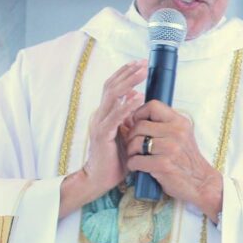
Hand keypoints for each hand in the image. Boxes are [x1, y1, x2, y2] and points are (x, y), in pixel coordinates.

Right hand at [59, 60, 145, 217]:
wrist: (99, 179)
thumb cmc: (115, 158)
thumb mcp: (125, 134)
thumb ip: (128, 117)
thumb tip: (138, 98)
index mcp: (105, 113)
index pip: (113, 87)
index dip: (125, 74)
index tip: (139, 64)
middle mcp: (100, 115)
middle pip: (112, 86)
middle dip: (128, 73)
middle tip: (143, 63)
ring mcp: (100, 124)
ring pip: (112, 97)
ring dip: (128, 83)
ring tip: (142, 73)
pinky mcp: (102, 135)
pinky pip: (114, 117)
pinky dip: (126, 106)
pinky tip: (138, 98)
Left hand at [126, 100, 223, 221]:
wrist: (200, 182)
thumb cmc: (186, 159)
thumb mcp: (180, 136)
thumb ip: (160, 125)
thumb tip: (129, 120)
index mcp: (180, 122)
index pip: (153, 106)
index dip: (139, 113)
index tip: (137, 124)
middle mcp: (176, 132)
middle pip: (139, 125)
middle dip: (131, 136)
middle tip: (134, 146)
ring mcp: (170, 148)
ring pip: (135, 143)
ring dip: (130, 152)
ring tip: (136, 156)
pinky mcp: (163, 165)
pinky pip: (136, 160)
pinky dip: (133, 165)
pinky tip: (138, 167)